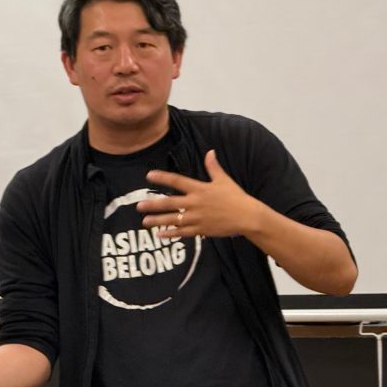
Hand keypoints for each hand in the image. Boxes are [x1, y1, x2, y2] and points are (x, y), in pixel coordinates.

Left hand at [137, 149, 259, 238]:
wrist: (247, 217)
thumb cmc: (236, 197)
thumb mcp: (224, 180)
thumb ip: (214, 167)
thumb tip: (210, 152)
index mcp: (200, 189)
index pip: (177, 181)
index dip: (162, 178)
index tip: (149, 176)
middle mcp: (195, 203)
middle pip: (170, 203)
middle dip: (153, 204)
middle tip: (139, 205)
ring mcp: (197, 218)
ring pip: (173, 220)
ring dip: (158, 221)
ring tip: (145, 222)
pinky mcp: (201, 230)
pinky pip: (182, 232)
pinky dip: (171, 234)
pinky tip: (160, 234)